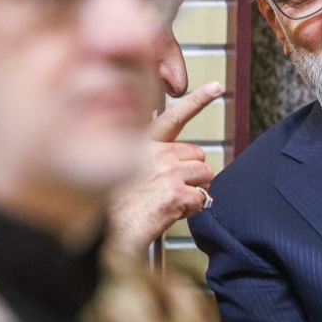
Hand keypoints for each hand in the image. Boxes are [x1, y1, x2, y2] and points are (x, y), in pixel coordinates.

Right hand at [108, 81, 222, 251]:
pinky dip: (192, 209)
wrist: (106, 234)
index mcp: (140, 143)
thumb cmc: (111, 207)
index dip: (197, 100)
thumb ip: (148, 159)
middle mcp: (155, 153)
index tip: (214, 87)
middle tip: (174, 187)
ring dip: (195, 190)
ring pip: (204, 174)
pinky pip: (201, 198)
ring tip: (171, 201)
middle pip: (197, 153)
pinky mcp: (175, 192)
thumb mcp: (121, 169)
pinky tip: (171, 213)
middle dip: (193, 171)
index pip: (174, 116)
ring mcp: (166, 171)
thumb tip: (173, 164)